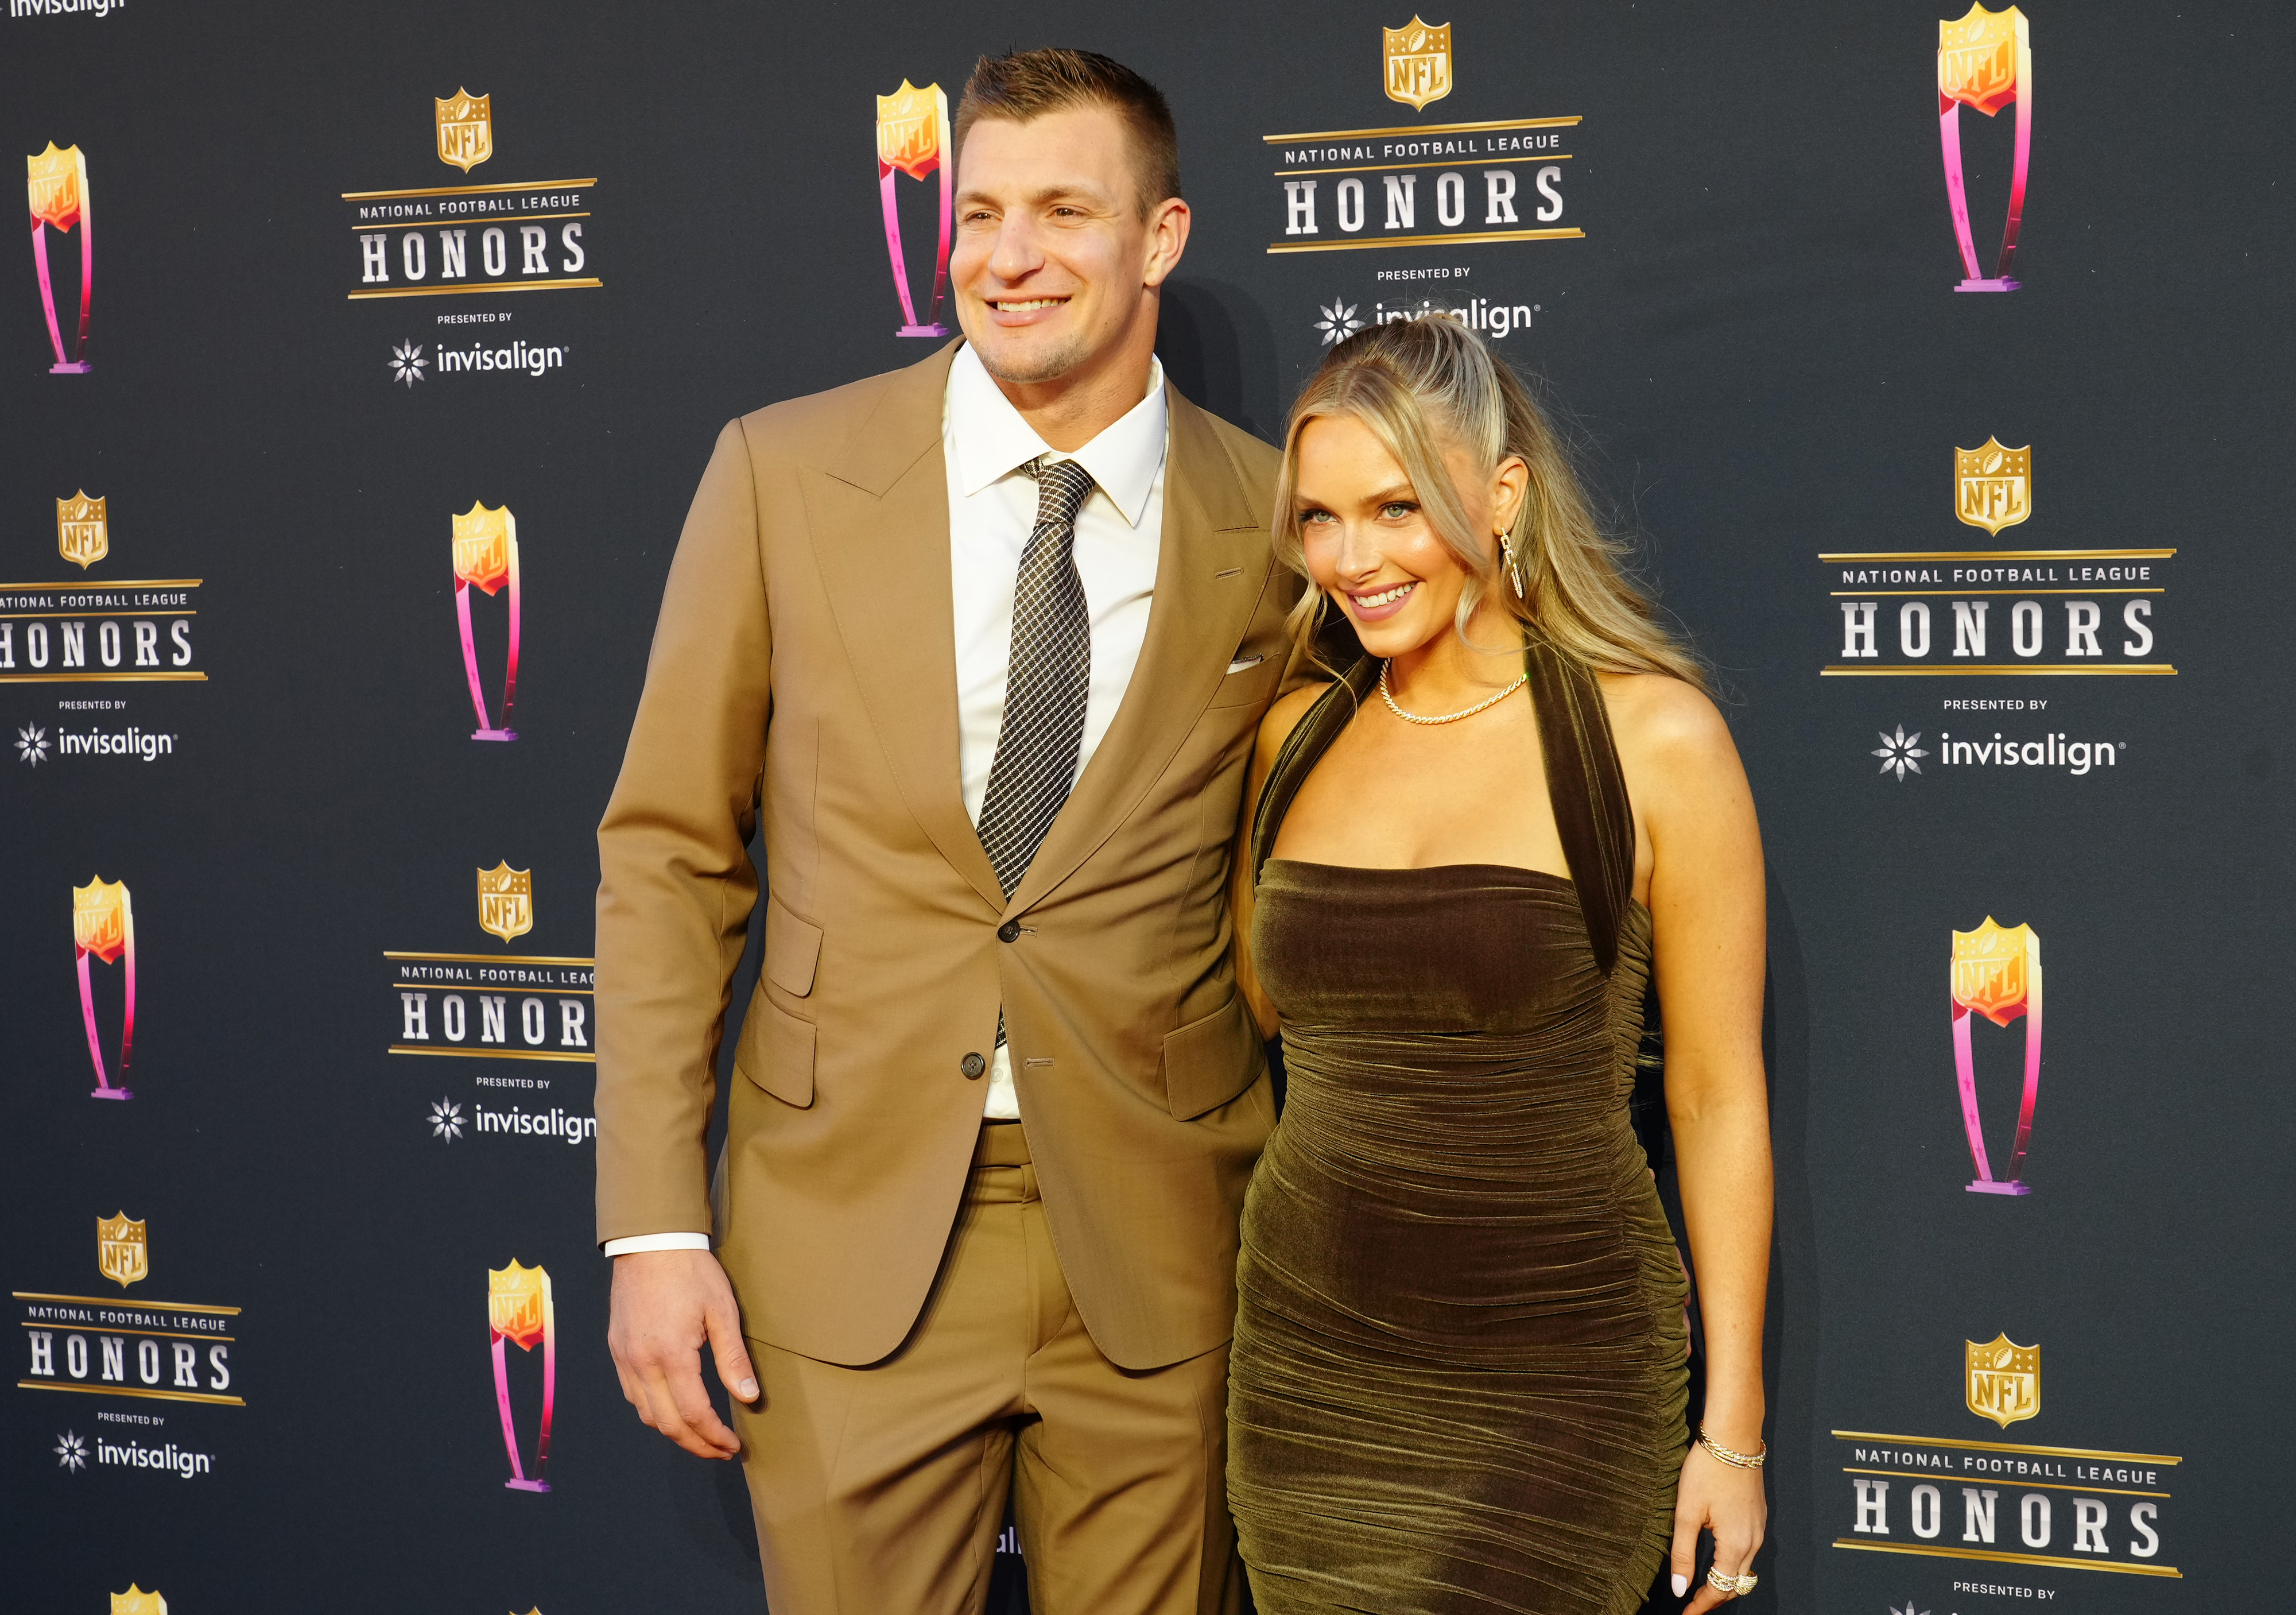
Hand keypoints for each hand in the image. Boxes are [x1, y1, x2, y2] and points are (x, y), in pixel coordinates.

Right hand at [607, 1247, 757, 1458]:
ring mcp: (624, 1357)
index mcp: (670, 1355)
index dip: (715, 1436)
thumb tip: (749, 1397)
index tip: (733, 1445)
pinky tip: (672, 1409)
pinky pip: (632, 1394)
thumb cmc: (691, 1272)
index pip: (695, 1413)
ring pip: (646, 1414)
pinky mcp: (616, 1349)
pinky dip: (653, 1411)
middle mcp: (641, 1363)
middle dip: (696, 1444)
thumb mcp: (722, 1311)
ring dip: (673, 1432)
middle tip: (720, 1451)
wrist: (651, 1242)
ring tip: (700, 1436)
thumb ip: (733, 1358)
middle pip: (667, 1423)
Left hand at [1669, 1441, 1766, 1610]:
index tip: (1686, 1614)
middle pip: (1735, 1584)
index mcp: (1736, 1545)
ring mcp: (1759, 1528)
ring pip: (1744, 1569)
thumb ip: (1683, 1554)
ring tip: (1702, 1585)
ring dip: (1725, 1581)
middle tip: (1693, 1604)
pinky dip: (1733, 1562)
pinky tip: (1717, 1558)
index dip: (1702, 1605)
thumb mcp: (1686, 1513)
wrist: (1733, 1437)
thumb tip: (1680, 1589)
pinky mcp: (1758, 1516)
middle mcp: (1753, 1541)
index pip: (1719, 1589)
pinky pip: (1749, 1550)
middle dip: (1715, 1597)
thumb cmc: (1707, 1470)